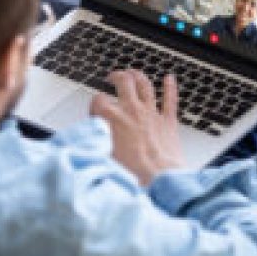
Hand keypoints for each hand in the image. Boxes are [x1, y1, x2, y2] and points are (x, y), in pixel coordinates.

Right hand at [90, 70, 184, 185]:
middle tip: (113, 78)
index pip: (98, 100)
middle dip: (117, 76)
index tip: (95, 108)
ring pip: (145, 85)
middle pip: (123, 81)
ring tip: (134, 74)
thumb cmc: (132, 174)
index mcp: (113, 118)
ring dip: (138, 76)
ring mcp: (152, 114)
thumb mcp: (102, 157)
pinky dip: (170, 87)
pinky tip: (169, 79)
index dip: (94, 103)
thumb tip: (86, 139)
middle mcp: (132, 111)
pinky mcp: (168, 122)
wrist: (160, 181)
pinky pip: (170, 99)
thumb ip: (94, 143)